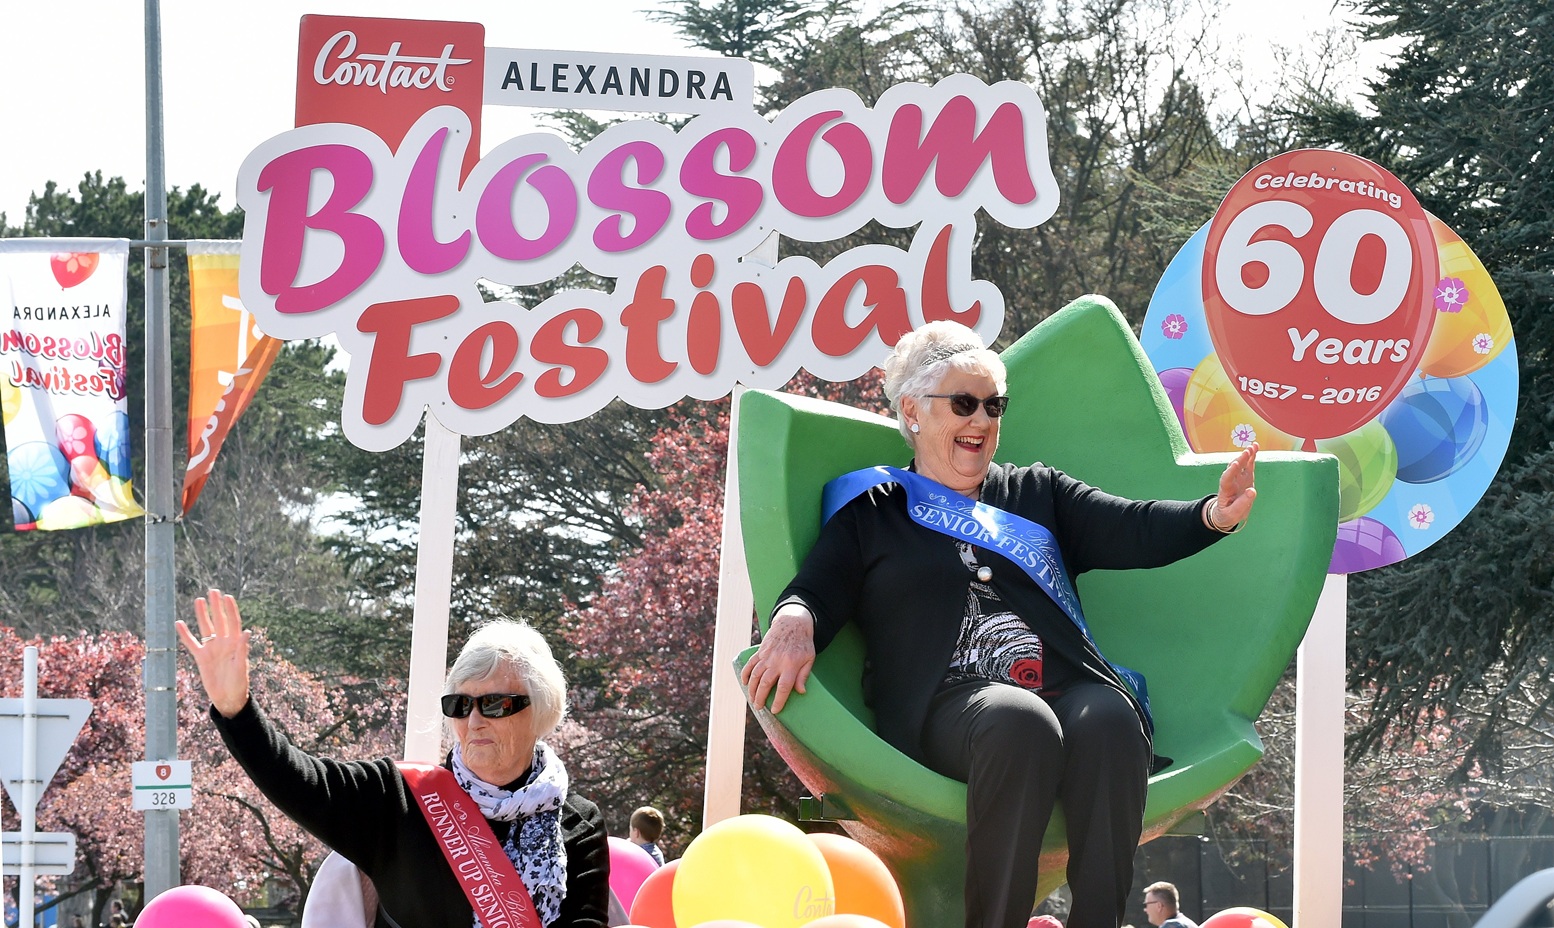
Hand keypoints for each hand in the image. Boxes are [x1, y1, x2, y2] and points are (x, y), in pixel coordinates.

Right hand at [175, 588, 251, 717]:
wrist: (227, 698)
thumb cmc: (239, 683)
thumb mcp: (241, 667)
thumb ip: (242, 649)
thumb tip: (246, 632)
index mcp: (235, 643)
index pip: (233, 622)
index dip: (230, 610)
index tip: (227, 596)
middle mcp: (223, 643)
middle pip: (219, 620)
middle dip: (216, 607)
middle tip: (213, 591)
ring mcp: (212, 649)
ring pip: (205, 628)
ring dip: (202, 615)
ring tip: (198, 600)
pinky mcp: (201, 657)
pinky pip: (191, 643)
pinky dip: (185, 634)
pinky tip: (179, 623)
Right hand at [739, 606, 815, 714]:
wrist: (792, 622)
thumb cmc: (803, 643)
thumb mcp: (809, 658)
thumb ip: (804, 675)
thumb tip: (801, 692)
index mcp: (791, 665)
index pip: (783, 687)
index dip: (778, 701)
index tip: (775, 710)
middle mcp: (777, 662)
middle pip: (765, 683)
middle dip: (761, 698)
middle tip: (759, 707)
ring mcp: (767, 656)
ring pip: (756, 675)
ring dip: (752, 689)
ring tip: (752, 699)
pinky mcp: (761, 651)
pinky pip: (750, 664)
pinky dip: (746, 673)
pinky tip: (745, 683)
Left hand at [1210, 442, 1257, 529]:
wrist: (1227, 513)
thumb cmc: (1228, 514)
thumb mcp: (1233, 514)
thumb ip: (1241, 504)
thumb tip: (1252, 491)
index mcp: (1225, 491)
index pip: (1226, 479)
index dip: (1230, 471)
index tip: (1236, 464)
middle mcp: (1231, 481)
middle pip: (1234, 468)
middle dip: (1240, 460)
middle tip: (1247, 451)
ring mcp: (1238, 478)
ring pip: (1241, 464)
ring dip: (1246, 455)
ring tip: (1253, 447)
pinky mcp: (1246, 477)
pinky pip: (1248, 465)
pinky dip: (1252, 457)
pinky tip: (1255, 447)